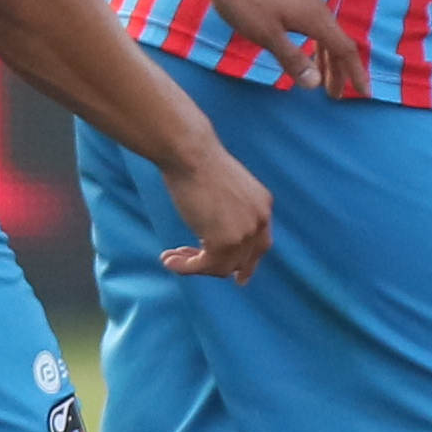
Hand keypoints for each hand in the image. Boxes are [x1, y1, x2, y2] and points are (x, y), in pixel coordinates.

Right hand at [156, 142, 275, 282]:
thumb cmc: (198, 162)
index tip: (238, 277)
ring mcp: (245, 233)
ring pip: (222, 267)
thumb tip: (216, 232)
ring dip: (195, 267)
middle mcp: (260, 221)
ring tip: (172, 257)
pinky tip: (168, 260)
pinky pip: (204, 266)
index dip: (247, 262)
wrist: (190, 153)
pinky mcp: (224, 242)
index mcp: (263, 205)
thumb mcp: (225, 188)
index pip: (260, 244)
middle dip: (215, 265)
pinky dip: (185, 268)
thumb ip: (230, 210)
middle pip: (242, 260)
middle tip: (187, 261)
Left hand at [203, 0, 367, 99]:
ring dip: (323, 52)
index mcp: (314, 16)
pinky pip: (311, 15)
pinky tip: (300, 39)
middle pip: (335, 40)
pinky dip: (312, 35)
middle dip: (336, 69)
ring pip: (322, 26)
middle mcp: (316, 1)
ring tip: (317, 71)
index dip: (355, 73)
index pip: (344, 49)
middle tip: (332, 94)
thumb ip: (292, 59)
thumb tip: (315, 84)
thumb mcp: (266, 35)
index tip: (364, 93)